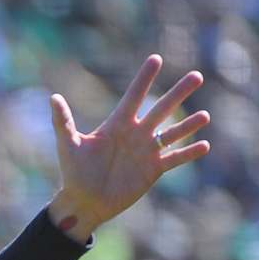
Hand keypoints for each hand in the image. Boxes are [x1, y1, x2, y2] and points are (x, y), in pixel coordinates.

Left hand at [48, 54, 210, 241]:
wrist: (85, 201)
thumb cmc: (74, 172)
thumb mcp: (69, 145)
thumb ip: (62, 121)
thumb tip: (53, 97)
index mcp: (116, 124)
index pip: (134, 96)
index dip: (145, 78)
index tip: (156, 59)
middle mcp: (135, 134)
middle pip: (161, 109)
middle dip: (178, 93)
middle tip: (197, 75)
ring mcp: (146, 151)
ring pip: (173, 133)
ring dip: (189, 124)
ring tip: (205, 115)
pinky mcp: (153, 170)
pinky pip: (175, 159)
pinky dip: (189, 153)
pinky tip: (204, 145)